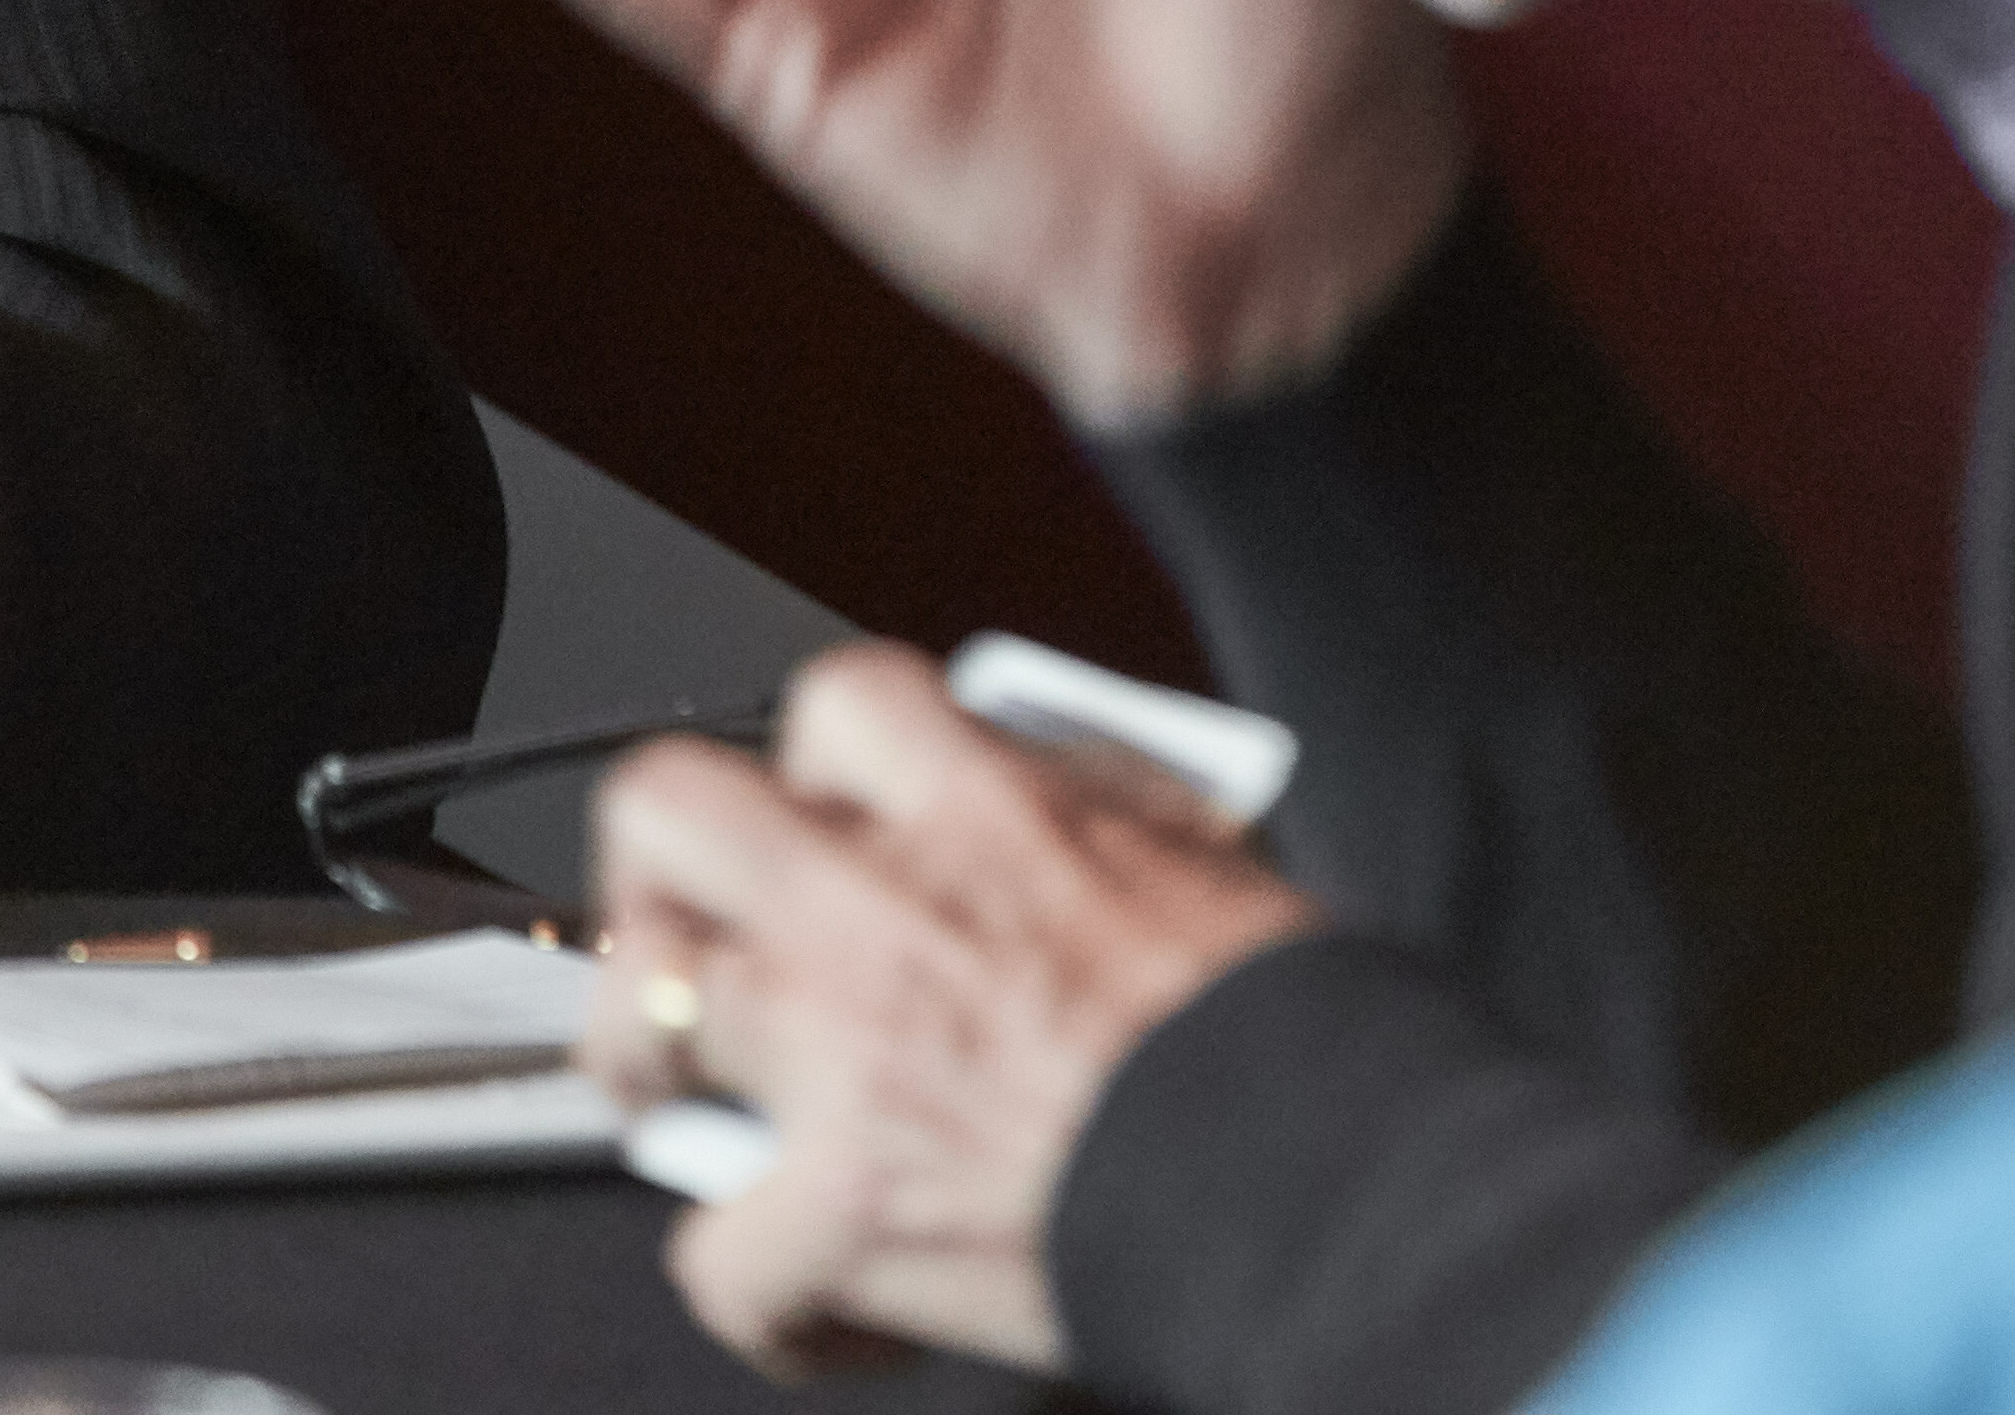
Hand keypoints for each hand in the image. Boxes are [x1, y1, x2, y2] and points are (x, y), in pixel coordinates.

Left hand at [577, 643, 1318, 1378]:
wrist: (1366, 1201)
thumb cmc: (1323, 1049)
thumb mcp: (1208, 869)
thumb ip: (1094, 827)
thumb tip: (1057, 815)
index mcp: (986, 804)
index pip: (838, 702)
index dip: (821, 770)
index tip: (833, 824)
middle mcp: (882, 903)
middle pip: (667, 807)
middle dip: (661, 877)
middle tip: (698, 942)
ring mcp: (843, 1052)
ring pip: (648, 1016)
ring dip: (666, 1069)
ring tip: (703, 1113)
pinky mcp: (847, 1210)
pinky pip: (724, 1260)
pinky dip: (774, 1302)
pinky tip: (835, 1312)